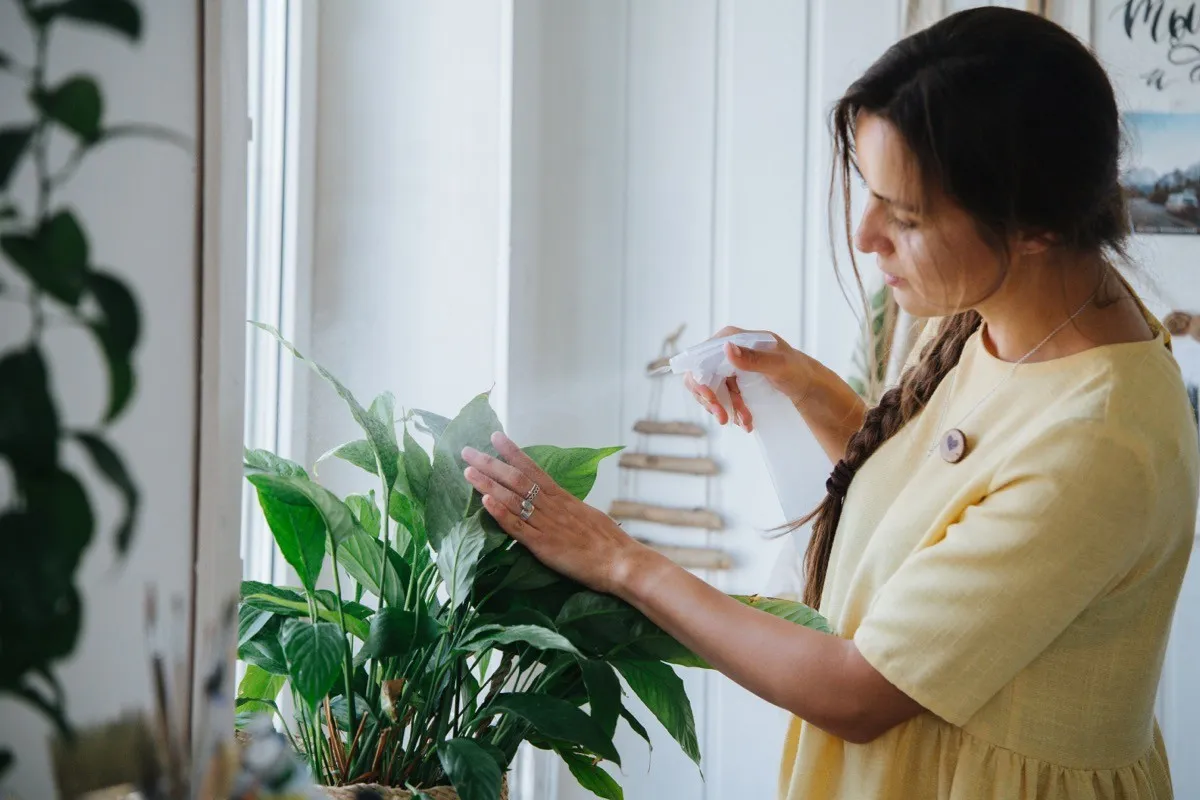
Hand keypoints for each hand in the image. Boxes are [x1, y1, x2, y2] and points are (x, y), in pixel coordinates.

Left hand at [462, 432, 649, 595]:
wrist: (622, 562)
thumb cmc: (610, 543)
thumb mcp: (588, 516)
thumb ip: (569, 509)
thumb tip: (558, 504)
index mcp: (564, 498)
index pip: (534, 469)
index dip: (513, 452)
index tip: (495, 437)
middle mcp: (553, 506)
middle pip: (517, 479)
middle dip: (490, 463)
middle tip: (467, 450)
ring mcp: (547, 525)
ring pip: (513, 499)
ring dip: (488, 484)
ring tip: (467, 471)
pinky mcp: (544, 546)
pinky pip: (518, 527)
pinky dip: (500, 513)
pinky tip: (484, 502)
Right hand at [685, 326, 811, 431]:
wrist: (811, 388)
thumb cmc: (799, 372)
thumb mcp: (778, 365)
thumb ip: (753, 358)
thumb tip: (727, 348)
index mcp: (736, 338)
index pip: (704, 356)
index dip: (700, 378)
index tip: (709, 398)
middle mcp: (730, 350)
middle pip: (703, 375)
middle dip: (710, 398)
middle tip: (721, 417)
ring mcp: (732, 368)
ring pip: (712, 390)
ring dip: (723, 408)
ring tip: (743, 422)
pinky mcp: (736, 383)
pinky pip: (724, 398)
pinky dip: (732, 411)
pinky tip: (745, 422)